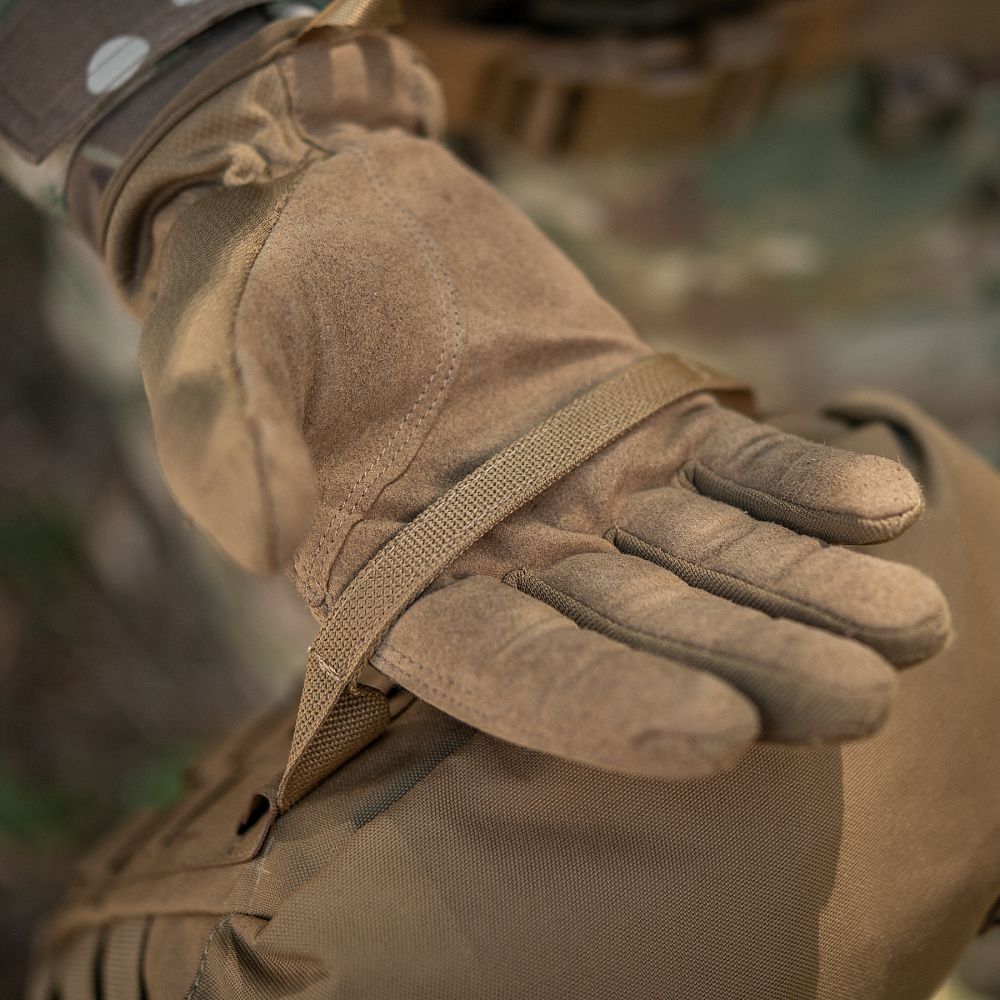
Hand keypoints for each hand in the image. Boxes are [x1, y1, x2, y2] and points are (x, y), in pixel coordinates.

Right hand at [116, 39, 948, 790]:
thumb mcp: (209, 376)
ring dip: (811, 589)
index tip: (709, 729)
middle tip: (861, 698)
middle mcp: (505, 557)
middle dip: (751, 665)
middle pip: (642, 628)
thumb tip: (265, 533)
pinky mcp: (637, 418)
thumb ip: (231, 455)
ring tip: (915, 624)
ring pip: (710, 555)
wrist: (323, 214)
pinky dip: (801, 479)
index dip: (601, 700)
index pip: (505, 666)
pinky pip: (732, 458)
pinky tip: (880, 502)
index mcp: (400, 583)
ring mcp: (584, 490)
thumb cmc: (244, 302)